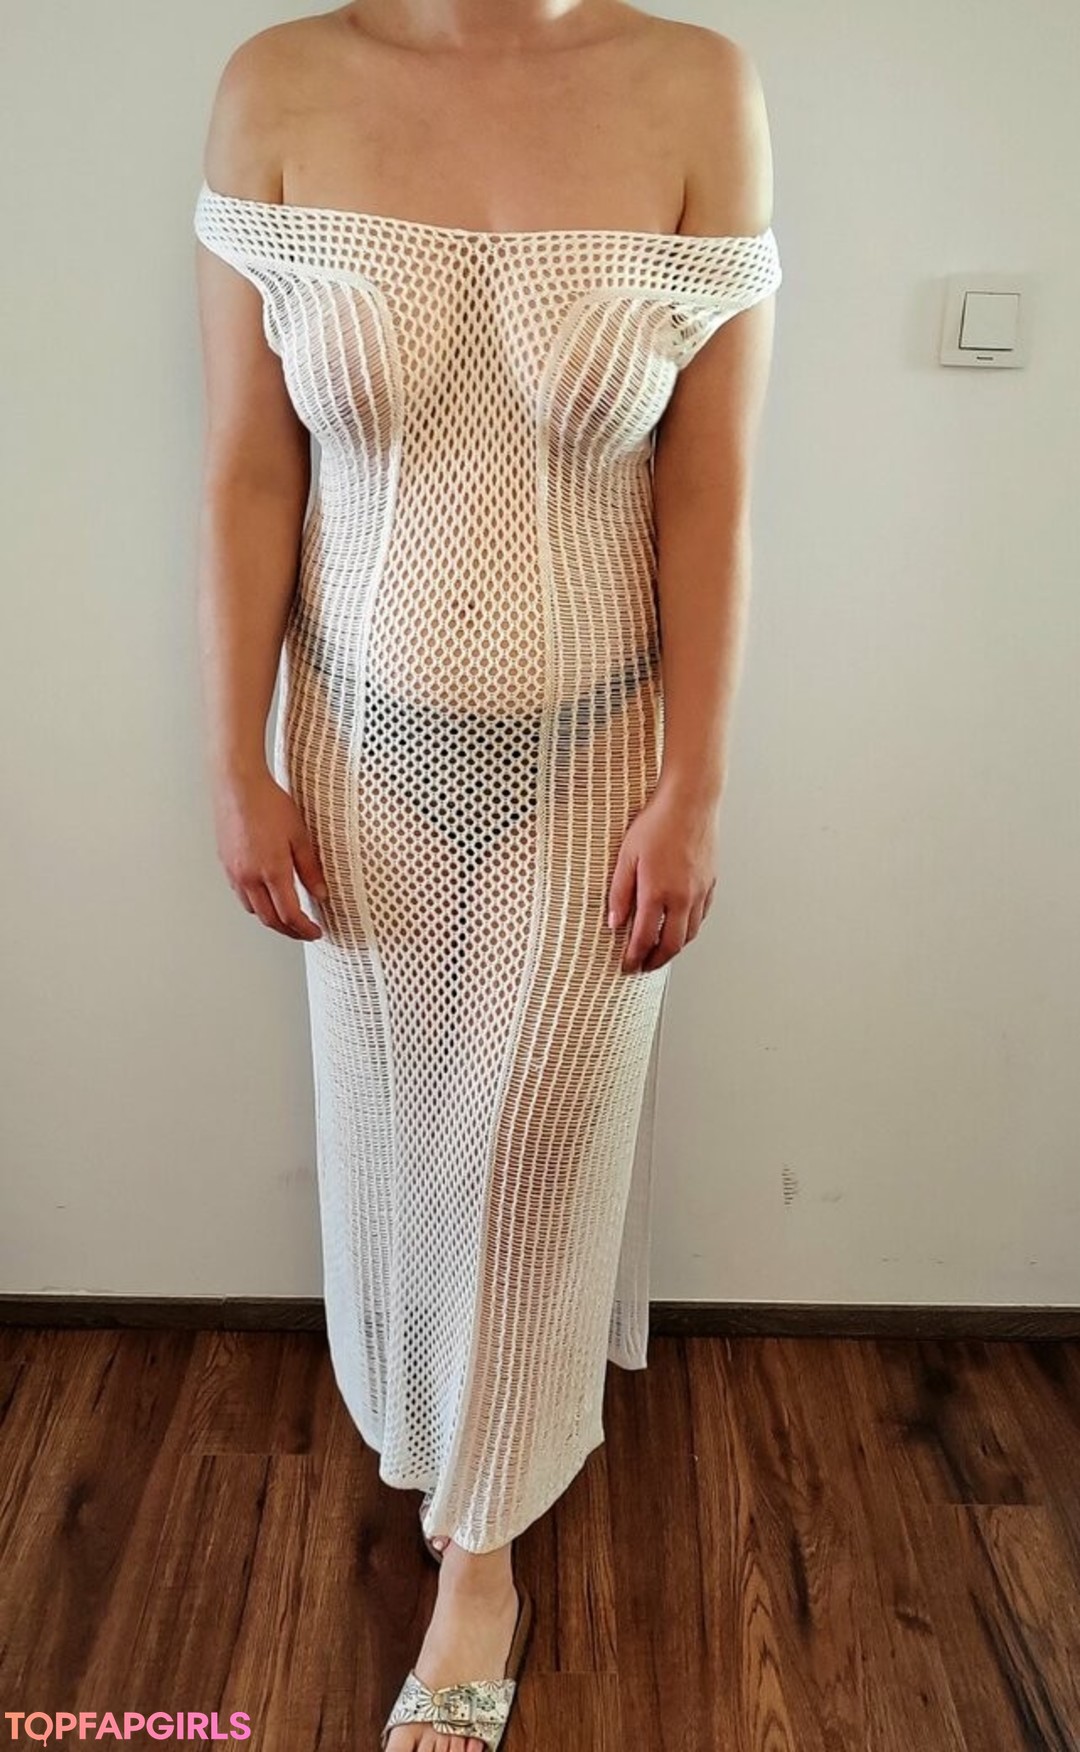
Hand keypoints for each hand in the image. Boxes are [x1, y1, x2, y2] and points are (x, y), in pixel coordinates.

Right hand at [212, 766, 327, 940]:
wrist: (238, 784)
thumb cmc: (268, 803)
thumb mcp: (300, 836)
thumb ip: (310, 868)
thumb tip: (321, 892)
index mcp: (272, 871)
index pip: (289, 915)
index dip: (304, 929)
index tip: (315, 932)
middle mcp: (249, 877)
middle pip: (270, 919)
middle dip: (289, 931)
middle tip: (304, 932)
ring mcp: (235, 872)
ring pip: (253, 909)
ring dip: (271, 918)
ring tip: (287, 915)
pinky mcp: (226, 864)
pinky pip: (241, 894)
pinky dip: (256, 903)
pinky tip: (266, 895)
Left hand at [607, 780, 719, 972]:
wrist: (690, 800)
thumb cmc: (657, 822)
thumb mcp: (626, 856)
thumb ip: (619, 892)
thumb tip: (614, 922)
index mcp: (658, 892)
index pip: (644, 938)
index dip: (634, 957)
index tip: (627, 966)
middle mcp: (683, 897)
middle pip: (671, 944)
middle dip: (656, 961)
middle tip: (643, 966)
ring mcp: (700, 891)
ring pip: (690, 933)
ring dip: (674, 948)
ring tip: (659, 952)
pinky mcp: (710, 882)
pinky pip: (702, 915)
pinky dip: (690, 928)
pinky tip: (680, 926)